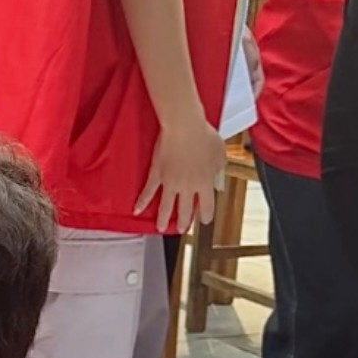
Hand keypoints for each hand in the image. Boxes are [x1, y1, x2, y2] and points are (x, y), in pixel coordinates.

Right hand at [135, 116, 223, 234]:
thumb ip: (219, 166)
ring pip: (166, 207)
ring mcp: (170, 182)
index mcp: (205, 183)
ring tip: (161, 228)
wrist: (185, 127)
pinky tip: (138, 210)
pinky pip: (148, 191)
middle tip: (182, 229)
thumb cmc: (204, 136)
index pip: (207, 206)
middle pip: (185, 211)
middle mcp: (188, 187)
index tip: (204, 220)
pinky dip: (142, 202)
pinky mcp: (157, 174)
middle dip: (184, 222)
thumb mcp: (220, 152)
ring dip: (163, 219)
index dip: (206, 216)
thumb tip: (217, 171)